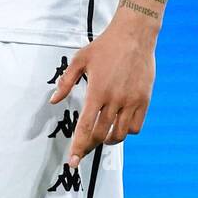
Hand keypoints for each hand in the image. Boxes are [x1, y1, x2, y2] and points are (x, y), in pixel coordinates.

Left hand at [49, 16, 156, 166]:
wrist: (134, 35)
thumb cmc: (105, 46)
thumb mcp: (80, 60)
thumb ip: (66, 82)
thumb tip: (53, 101)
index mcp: (97, 91)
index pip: (85, 127)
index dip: (78, 147)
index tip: (73, 161)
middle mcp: (114, 100)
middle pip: (100, 134)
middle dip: (89, 146)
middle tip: (83, 149)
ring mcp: (131, 101)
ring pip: (119, 134)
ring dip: (108, 139)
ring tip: (102, 135)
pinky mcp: (144, 100)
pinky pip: (136, 127)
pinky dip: (127, 131)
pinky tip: (119, 126)